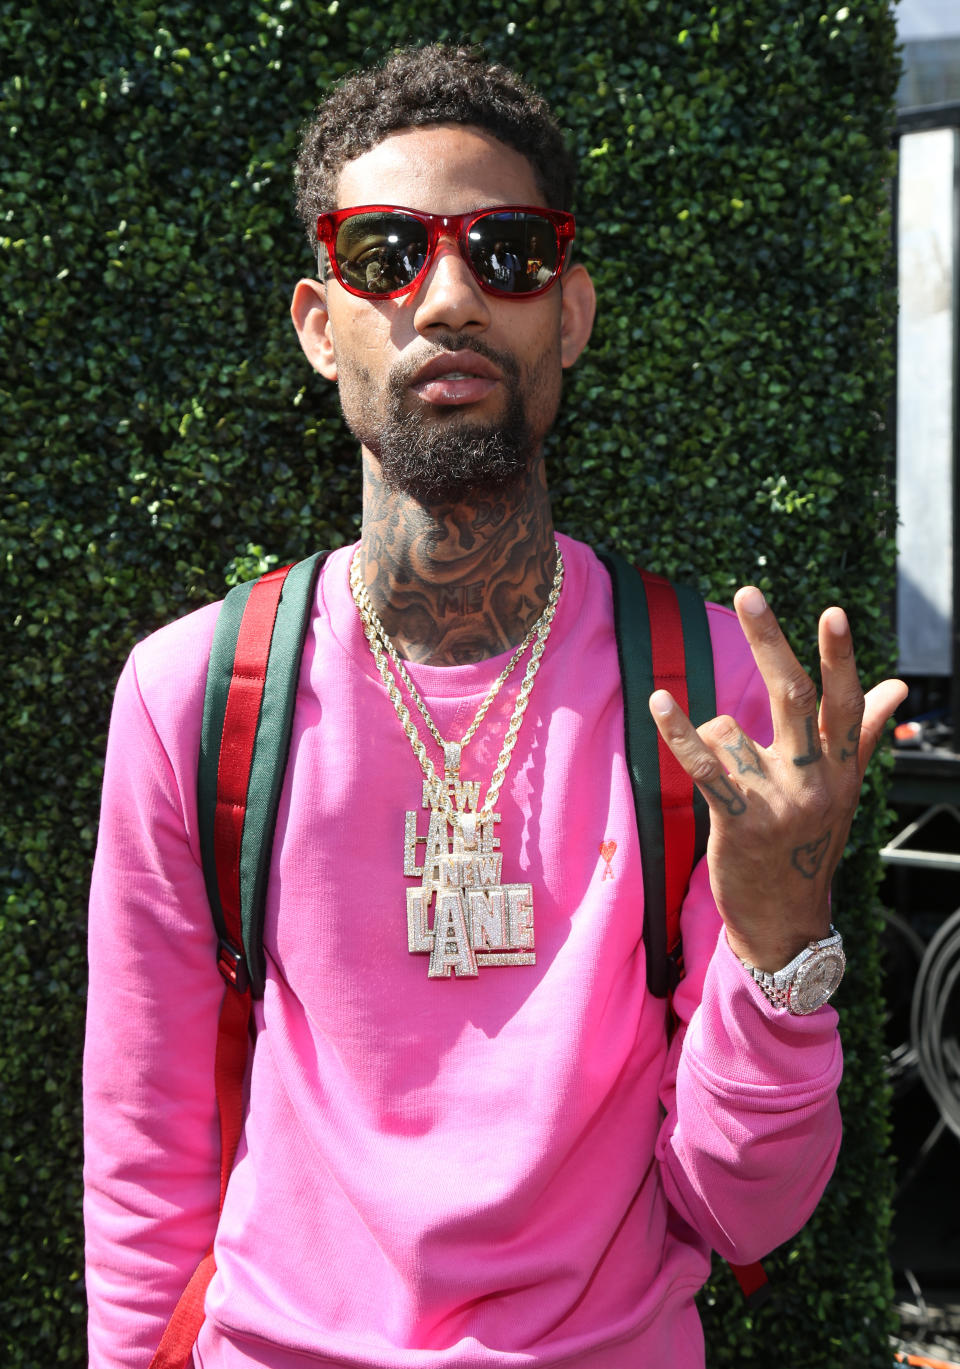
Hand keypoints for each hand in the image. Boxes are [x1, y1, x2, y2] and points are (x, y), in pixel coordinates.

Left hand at [648, 587, 906, 972]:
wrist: (786, 922)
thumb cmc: (809, 845)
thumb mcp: (843, 790)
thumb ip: (862, 733)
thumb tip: (899, 686)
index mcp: (841, 768)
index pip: (844, 702)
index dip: (839, 658)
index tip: (833, 613)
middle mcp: (816, 781)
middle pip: (792, 696)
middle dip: (769, 642)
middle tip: (748, 593)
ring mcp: (779, 802)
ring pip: (731, 730)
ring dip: (712, 736)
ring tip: (724, 774)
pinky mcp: (741, 822)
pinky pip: (705, 766)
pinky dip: (680, 732)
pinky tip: (660, 700)